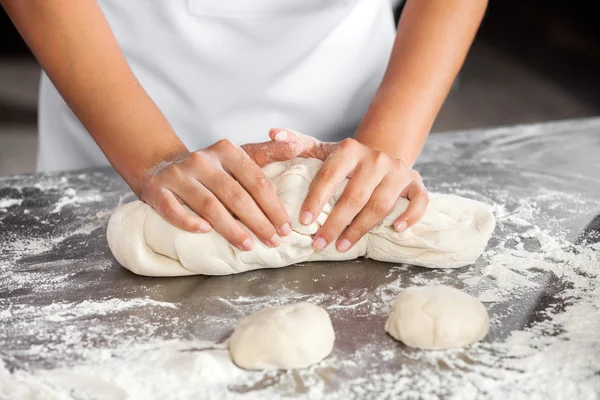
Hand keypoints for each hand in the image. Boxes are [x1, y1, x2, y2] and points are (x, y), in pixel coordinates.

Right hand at [139, 138, 302, 250]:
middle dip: (258, 221)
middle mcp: (202, 160)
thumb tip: (297, 146)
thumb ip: (268, 152)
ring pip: (208, 205)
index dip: (273, 206)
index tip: (286, 227)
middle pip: (235, 195)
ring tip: (249, 244)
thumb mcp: (238, 156)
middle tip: (273, 241)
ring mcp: (178, 175)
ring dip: (230, 228)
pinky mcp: (158, 190)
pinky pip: (173, 209)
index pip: (256, 181)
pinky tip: (205, 232)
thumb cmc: (211, 168)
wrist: (162, 166)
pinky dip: (189, 221)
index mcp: (226, 150)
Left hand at [269, 128, 428, 252]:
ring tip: (342, 246)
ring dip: (361, 229)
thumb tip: (272, 133)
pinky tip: (395, 229)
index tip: (304, 221)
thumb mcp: (322, 150)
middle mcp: (376, 158)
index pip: (330, 175)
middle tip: (319, 243)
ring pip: (382, 204)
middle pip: (355, 196)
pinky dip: (410, 216)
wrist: (381, 153)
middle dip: (335, 223)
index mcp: (350, 150)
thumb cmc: (346, 160)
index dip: (316, 199)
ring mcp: (398, 171)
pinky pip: (418, 201)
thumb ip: (297, 143)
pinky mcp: (415, 183)